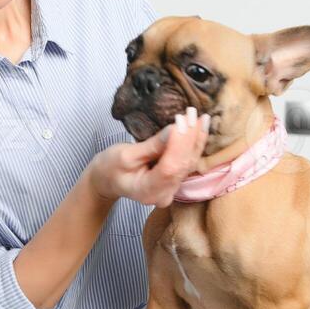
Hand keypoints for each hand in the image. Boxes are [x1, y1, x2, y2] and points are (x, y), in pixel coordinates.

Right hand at [91, 106, 209, 207]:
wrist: (107, 179)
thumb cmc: (111, 167)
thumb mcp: (126, 154)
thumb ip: (153, 145)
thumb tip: (175, 129)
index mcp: (147, 191)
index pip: (169, 168)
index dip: (178, 144)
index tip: (182, 121)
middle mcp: (164, 194)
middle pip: (182, 165)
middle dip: (190, 138)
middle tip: (193, 114)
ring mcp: (171, 189)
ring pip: (189, 163)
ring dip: (196, 138)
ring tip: (202, 118)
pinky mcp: (175, 180)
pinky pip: (188, 161)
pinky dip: (194, 143)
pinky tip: (200, 128)